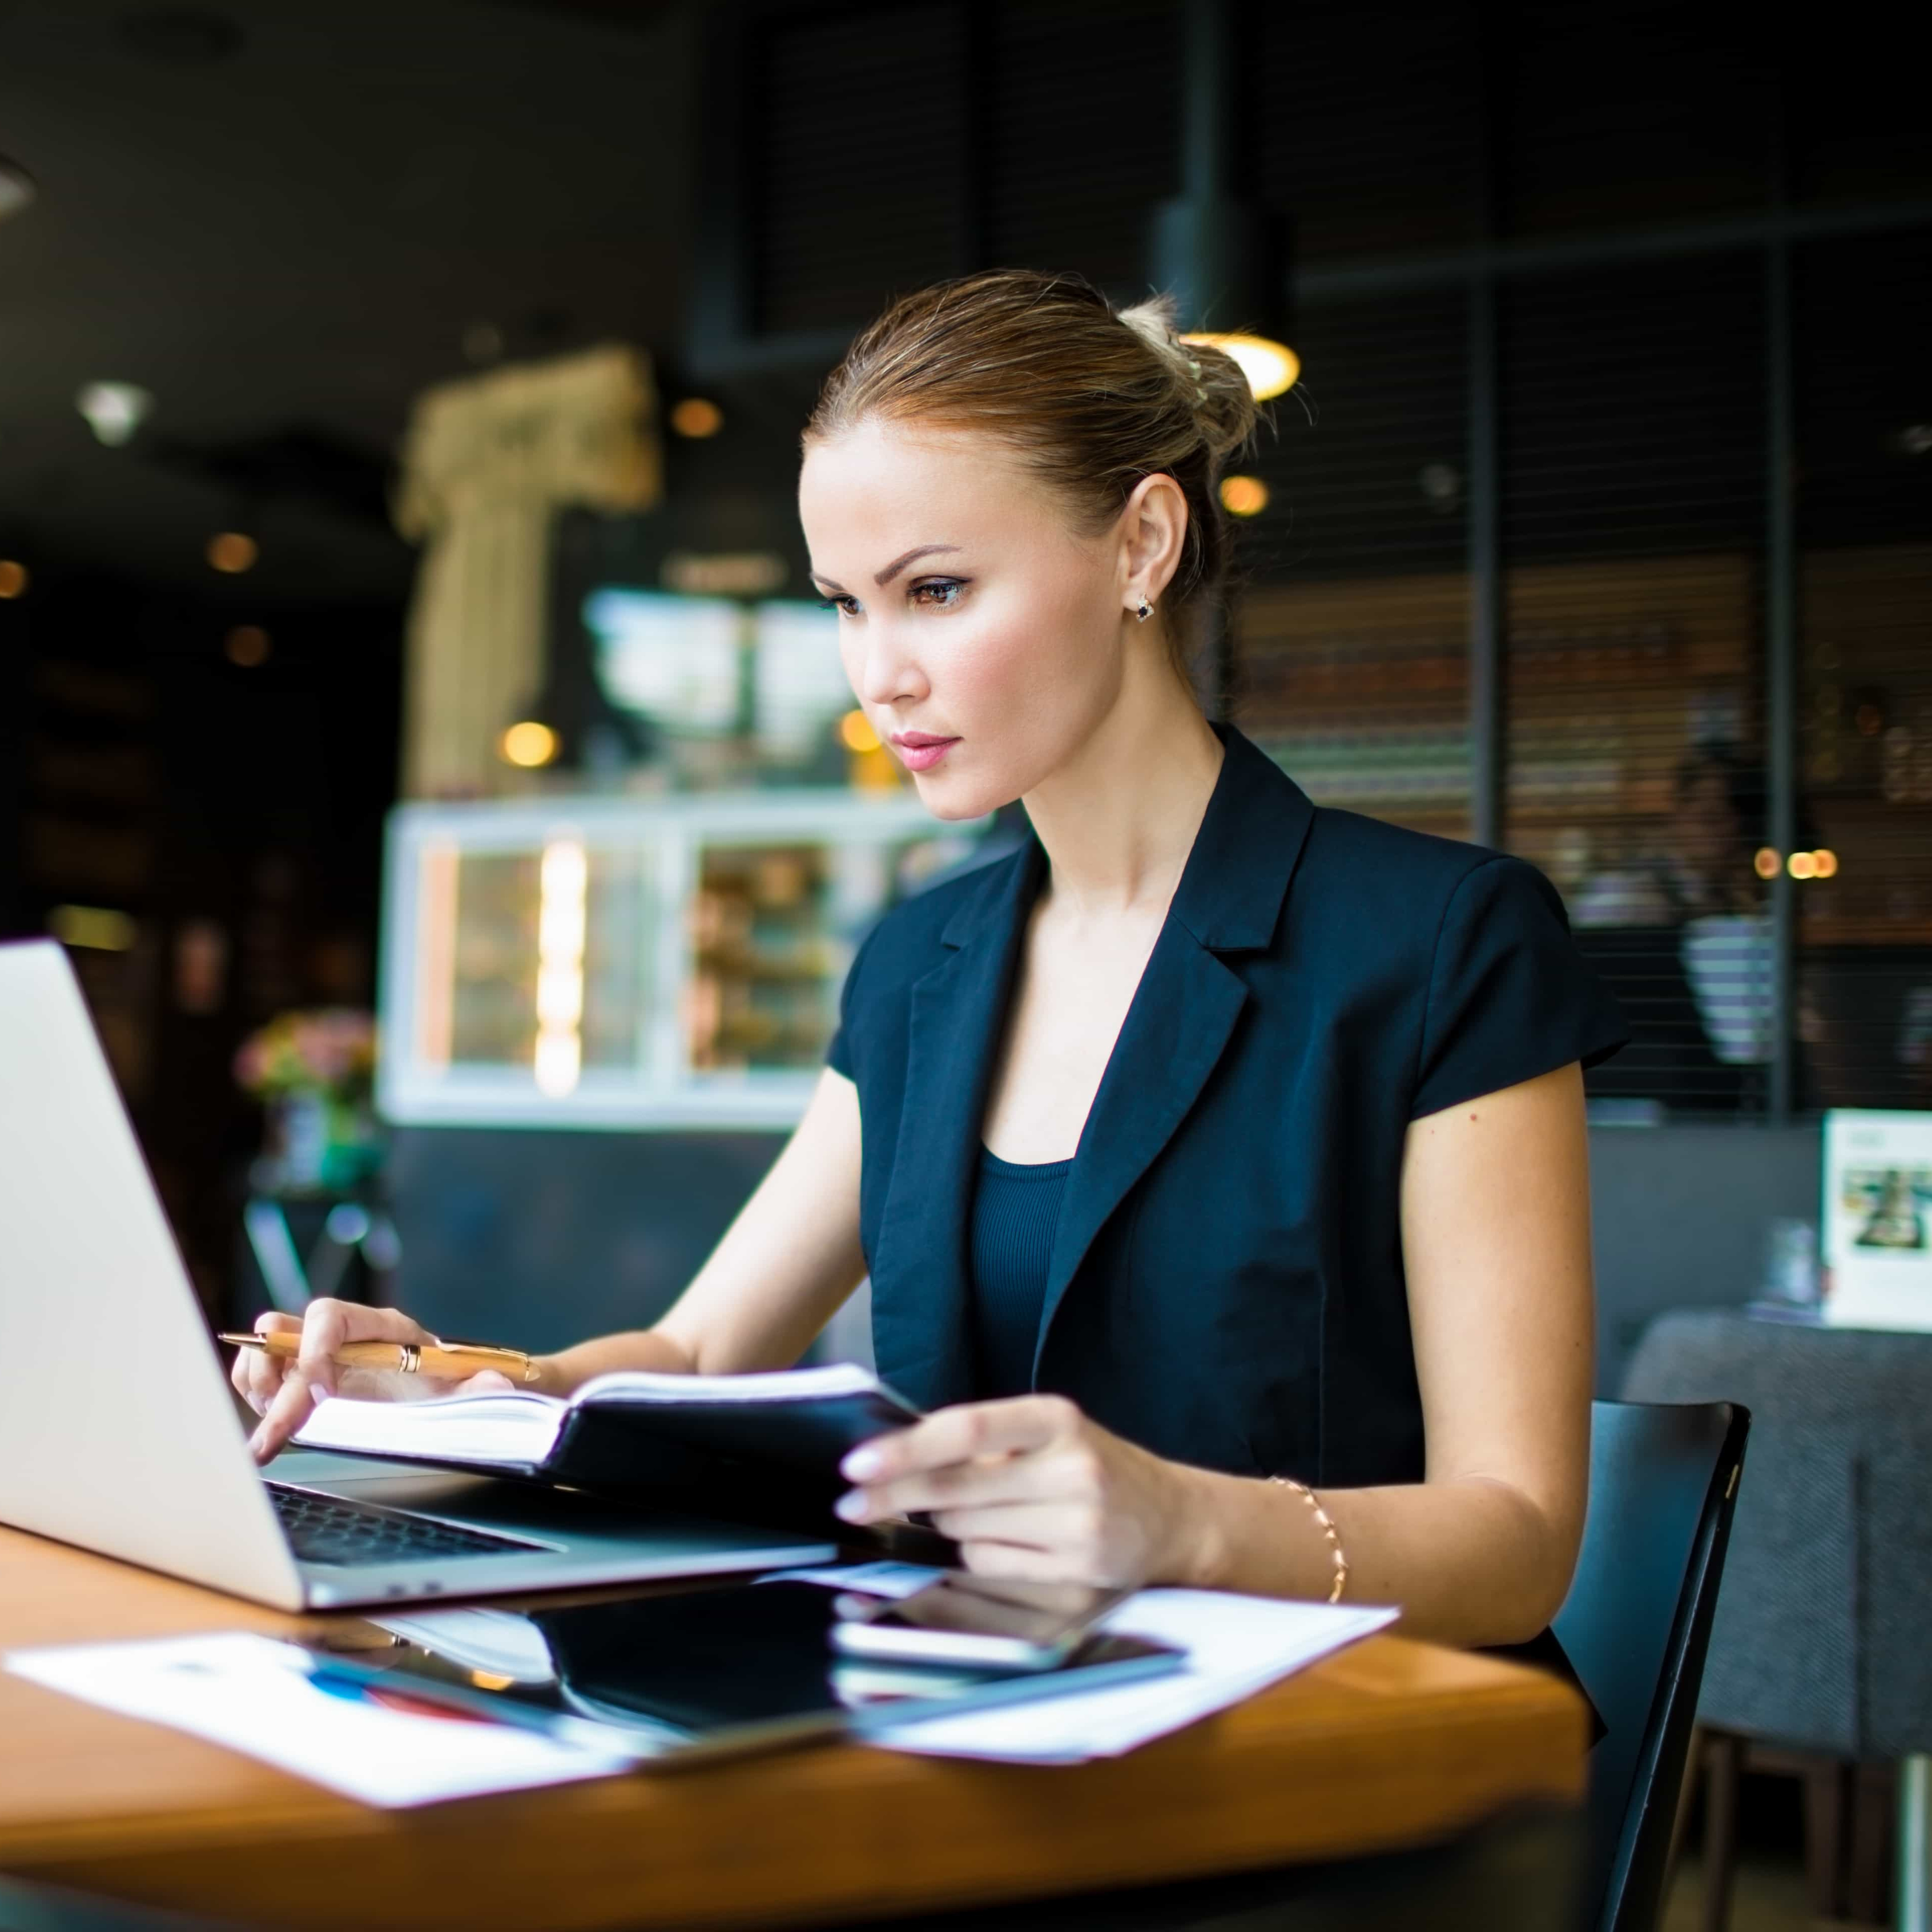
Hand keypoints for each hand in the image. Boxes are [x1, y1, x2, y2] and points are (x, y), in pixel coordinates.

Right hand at [230, 1298, 517, 1464]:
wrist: (443, 1386)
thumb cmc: (447, 1381)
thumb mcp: (465, 1384)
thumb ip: (479, 1386)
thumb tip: (497, 1386)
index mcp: (379, 1328)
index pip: (330, 1316)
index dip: (316, 1348)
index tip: (323, 1393)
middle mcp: (341, 1335)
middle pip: (286, 1336)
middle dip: (274, 1386)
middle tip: (270, 1440)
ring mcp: (315, 1355)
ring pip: (265, 1351)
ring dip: (259, 1388)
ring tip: (273, 1432)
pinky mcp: (301, 1380)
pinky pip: (260, 1377)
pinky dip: (257, 1398)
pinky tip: (274, 1427)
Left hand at [834, 1394, 1209, 1588]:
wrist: (1169, 1518)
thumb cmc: (1088, 1467)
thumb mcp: (1045, 1435)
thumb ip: (980, 1443)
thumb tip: (892, 1459)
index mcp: (1056, 1419)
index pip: (968, 1428)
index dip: (907, 1449)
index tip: (856, 1465)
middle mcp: (1073, 1468)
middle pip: (957, 1490)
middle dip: (897, 1499)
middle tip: (853, 1505)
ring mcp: (1079, 1526)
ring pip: (968, 1535)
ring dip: (946, 1530)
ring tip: (961, 1517)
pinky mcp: (1077, 1575)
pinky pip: (993, 1569)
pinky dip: (976, 1560)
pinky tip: (993, 1546)